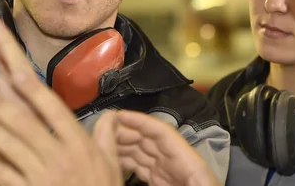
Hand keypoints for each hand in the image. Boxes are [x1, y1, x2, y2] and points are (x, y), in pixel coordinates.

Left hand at [0, 18, 121, 185]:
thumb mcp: (111, 163)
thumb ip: (108, 136)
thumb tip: (112, 115)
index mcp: (79, 144)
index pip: (54, 110)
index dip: (33, 90)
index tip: (16, 72)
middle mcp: (59, 157)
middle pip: (25, 124)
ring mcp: (40, 177)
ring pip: (9, 147)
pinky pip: (2, 175)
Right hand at [95, 110, 220, 185]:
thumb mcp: (194, 183)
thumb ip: (158, 173)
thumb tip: (140, 166)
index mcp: (191, 165)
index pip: (163, 134)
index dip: (140, 122)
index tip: (117, 116)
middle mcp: (181, 165)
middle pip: (151, 141)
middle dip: (127, 133)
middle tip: (100, 130)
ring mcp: (172, 176)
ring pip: (146, 155)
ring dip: (125, 148)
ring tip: (102, 145)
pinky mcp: (166, 184)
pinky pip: (146, 169)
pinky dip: (130, 164)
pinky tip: (115, 163)